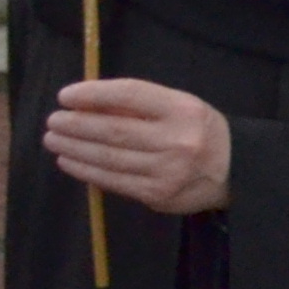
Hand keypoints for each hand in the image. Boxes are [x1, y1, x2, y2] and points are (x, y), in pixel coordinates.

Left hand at [47, 79, 232, 217]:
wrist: (236, 170)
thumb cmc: (199, 130)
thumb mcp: (180, 106)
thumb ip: (139, 104)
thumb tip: (87, 102)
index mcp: (183, 109)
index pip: (131, 94)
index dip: (93, 93)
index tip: (66, 96)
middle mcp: (177, 140)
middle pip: (114, 130)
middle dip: (76, 124)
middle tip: (53, 120)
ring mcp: (166, 171)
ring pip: (109, 158)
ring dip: (74, 148)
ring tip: (53, 140)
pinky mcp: (157, 195)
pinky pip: (113, 181)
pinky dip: (86, 170)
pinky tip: (70, 162)